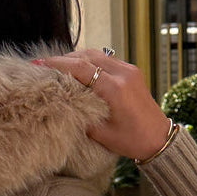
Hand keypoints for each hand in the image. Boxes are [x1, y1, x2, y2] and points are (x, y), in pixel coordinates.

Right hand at [32, 48, 171, 161]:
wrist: (159, 138)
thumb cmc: (132, 140)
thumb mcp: (101, 134)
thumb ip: (80, 115)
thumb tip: (60, 104)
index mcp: (114, 89)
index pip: (80, 68)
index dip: (57, 65)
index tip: (38, 64)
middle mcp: (122, 74)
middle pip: (86, 56)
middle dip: (63, 60)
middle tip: (43, 65)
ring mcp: (128, 70)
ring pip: (96, 55)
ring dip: (76, 58)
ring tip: (57, 67)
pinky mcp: (131, 71)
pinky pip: (105, 59)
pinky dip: (89, 61)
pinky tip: (77, 69)